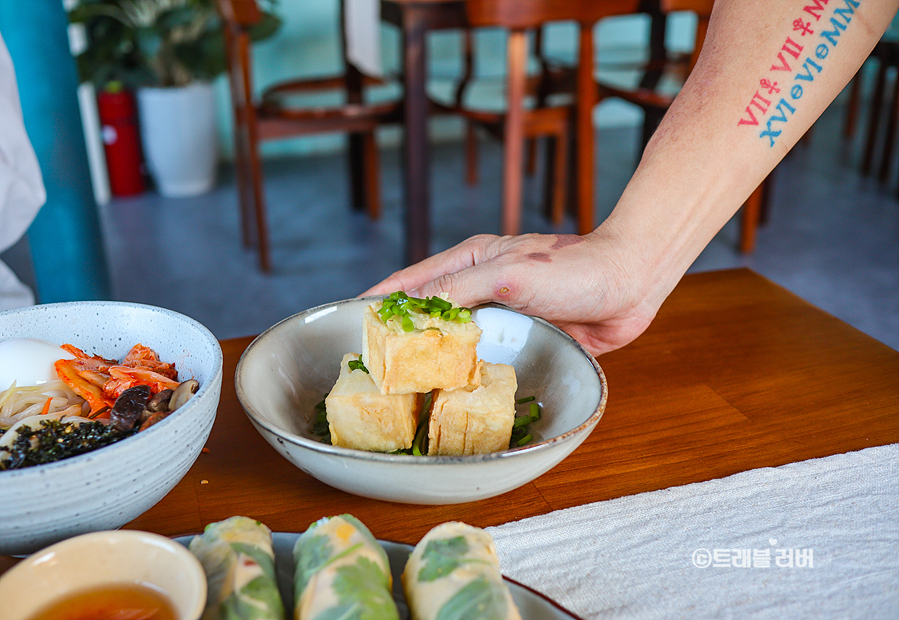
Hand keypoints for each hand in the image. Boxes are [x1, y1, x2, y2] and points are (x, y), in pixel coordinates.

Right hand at [361, 231, 663, 355]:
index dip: (379, 301)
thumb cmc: (575, 268)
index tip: (348, 321)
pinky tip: (453, 392)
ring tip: (404, 385)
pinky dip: (467, 373)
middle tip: (373, 364)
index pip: (411, 281)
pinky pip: (486, 358)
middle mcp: (482, 288)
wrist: (630, 285)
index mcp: (472, 261)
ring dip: (434, 358)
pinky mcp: (523, 340)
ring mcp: (502, 316)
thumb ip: (459, 289)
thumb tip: (413, 308)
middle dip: (401, 335)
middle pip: (429, 313)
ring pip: (456, 339)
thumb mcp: (508, 274)